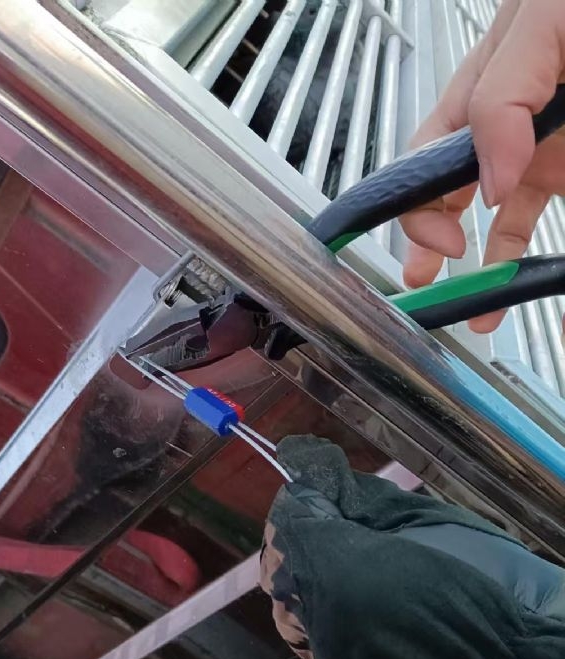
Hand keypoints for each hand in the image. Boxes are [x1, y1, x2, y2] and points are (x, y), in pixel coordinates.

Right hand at [400, 0, 564, 331]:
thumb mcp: (538, 21)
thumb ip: (502, 96)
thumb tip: (488, 182)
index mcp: (479, 95)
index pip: (424, 164)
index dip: (420, 211)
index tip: (445, 243)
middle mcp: (508, 132)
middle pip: (453, 203)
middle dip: (435, 253)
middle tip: (432, 290)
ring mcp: (546, 157)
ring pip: (506, 227)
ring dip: (492, 275)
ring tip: (482, 316)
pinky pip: (555, 235)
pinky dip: (549, 273)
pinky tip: (545, 297)